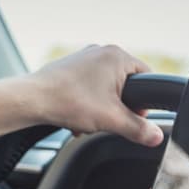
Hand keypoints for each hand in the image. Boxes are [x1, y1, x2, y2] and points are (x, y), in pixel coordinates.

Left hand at [27, 45, 163, 146]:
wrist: (32, 100)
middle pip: (125, 86)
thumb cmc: (69, 101)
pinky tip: (76, 118)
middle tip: (107, 121)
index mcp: (117, 56)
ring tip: (87, 120)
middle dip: (117, 108)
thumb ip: (138, 128)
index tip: (134, 118)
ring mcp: (84, 58)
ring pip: (105, 89)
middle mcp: (101, 52)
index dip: (144, 102)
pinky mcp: (70, 68)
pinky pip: (89, 88)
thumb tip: (156, 136)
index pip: (147, 78)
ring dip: (100, 109)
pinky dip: (86, 104)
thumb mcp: (112, 120)